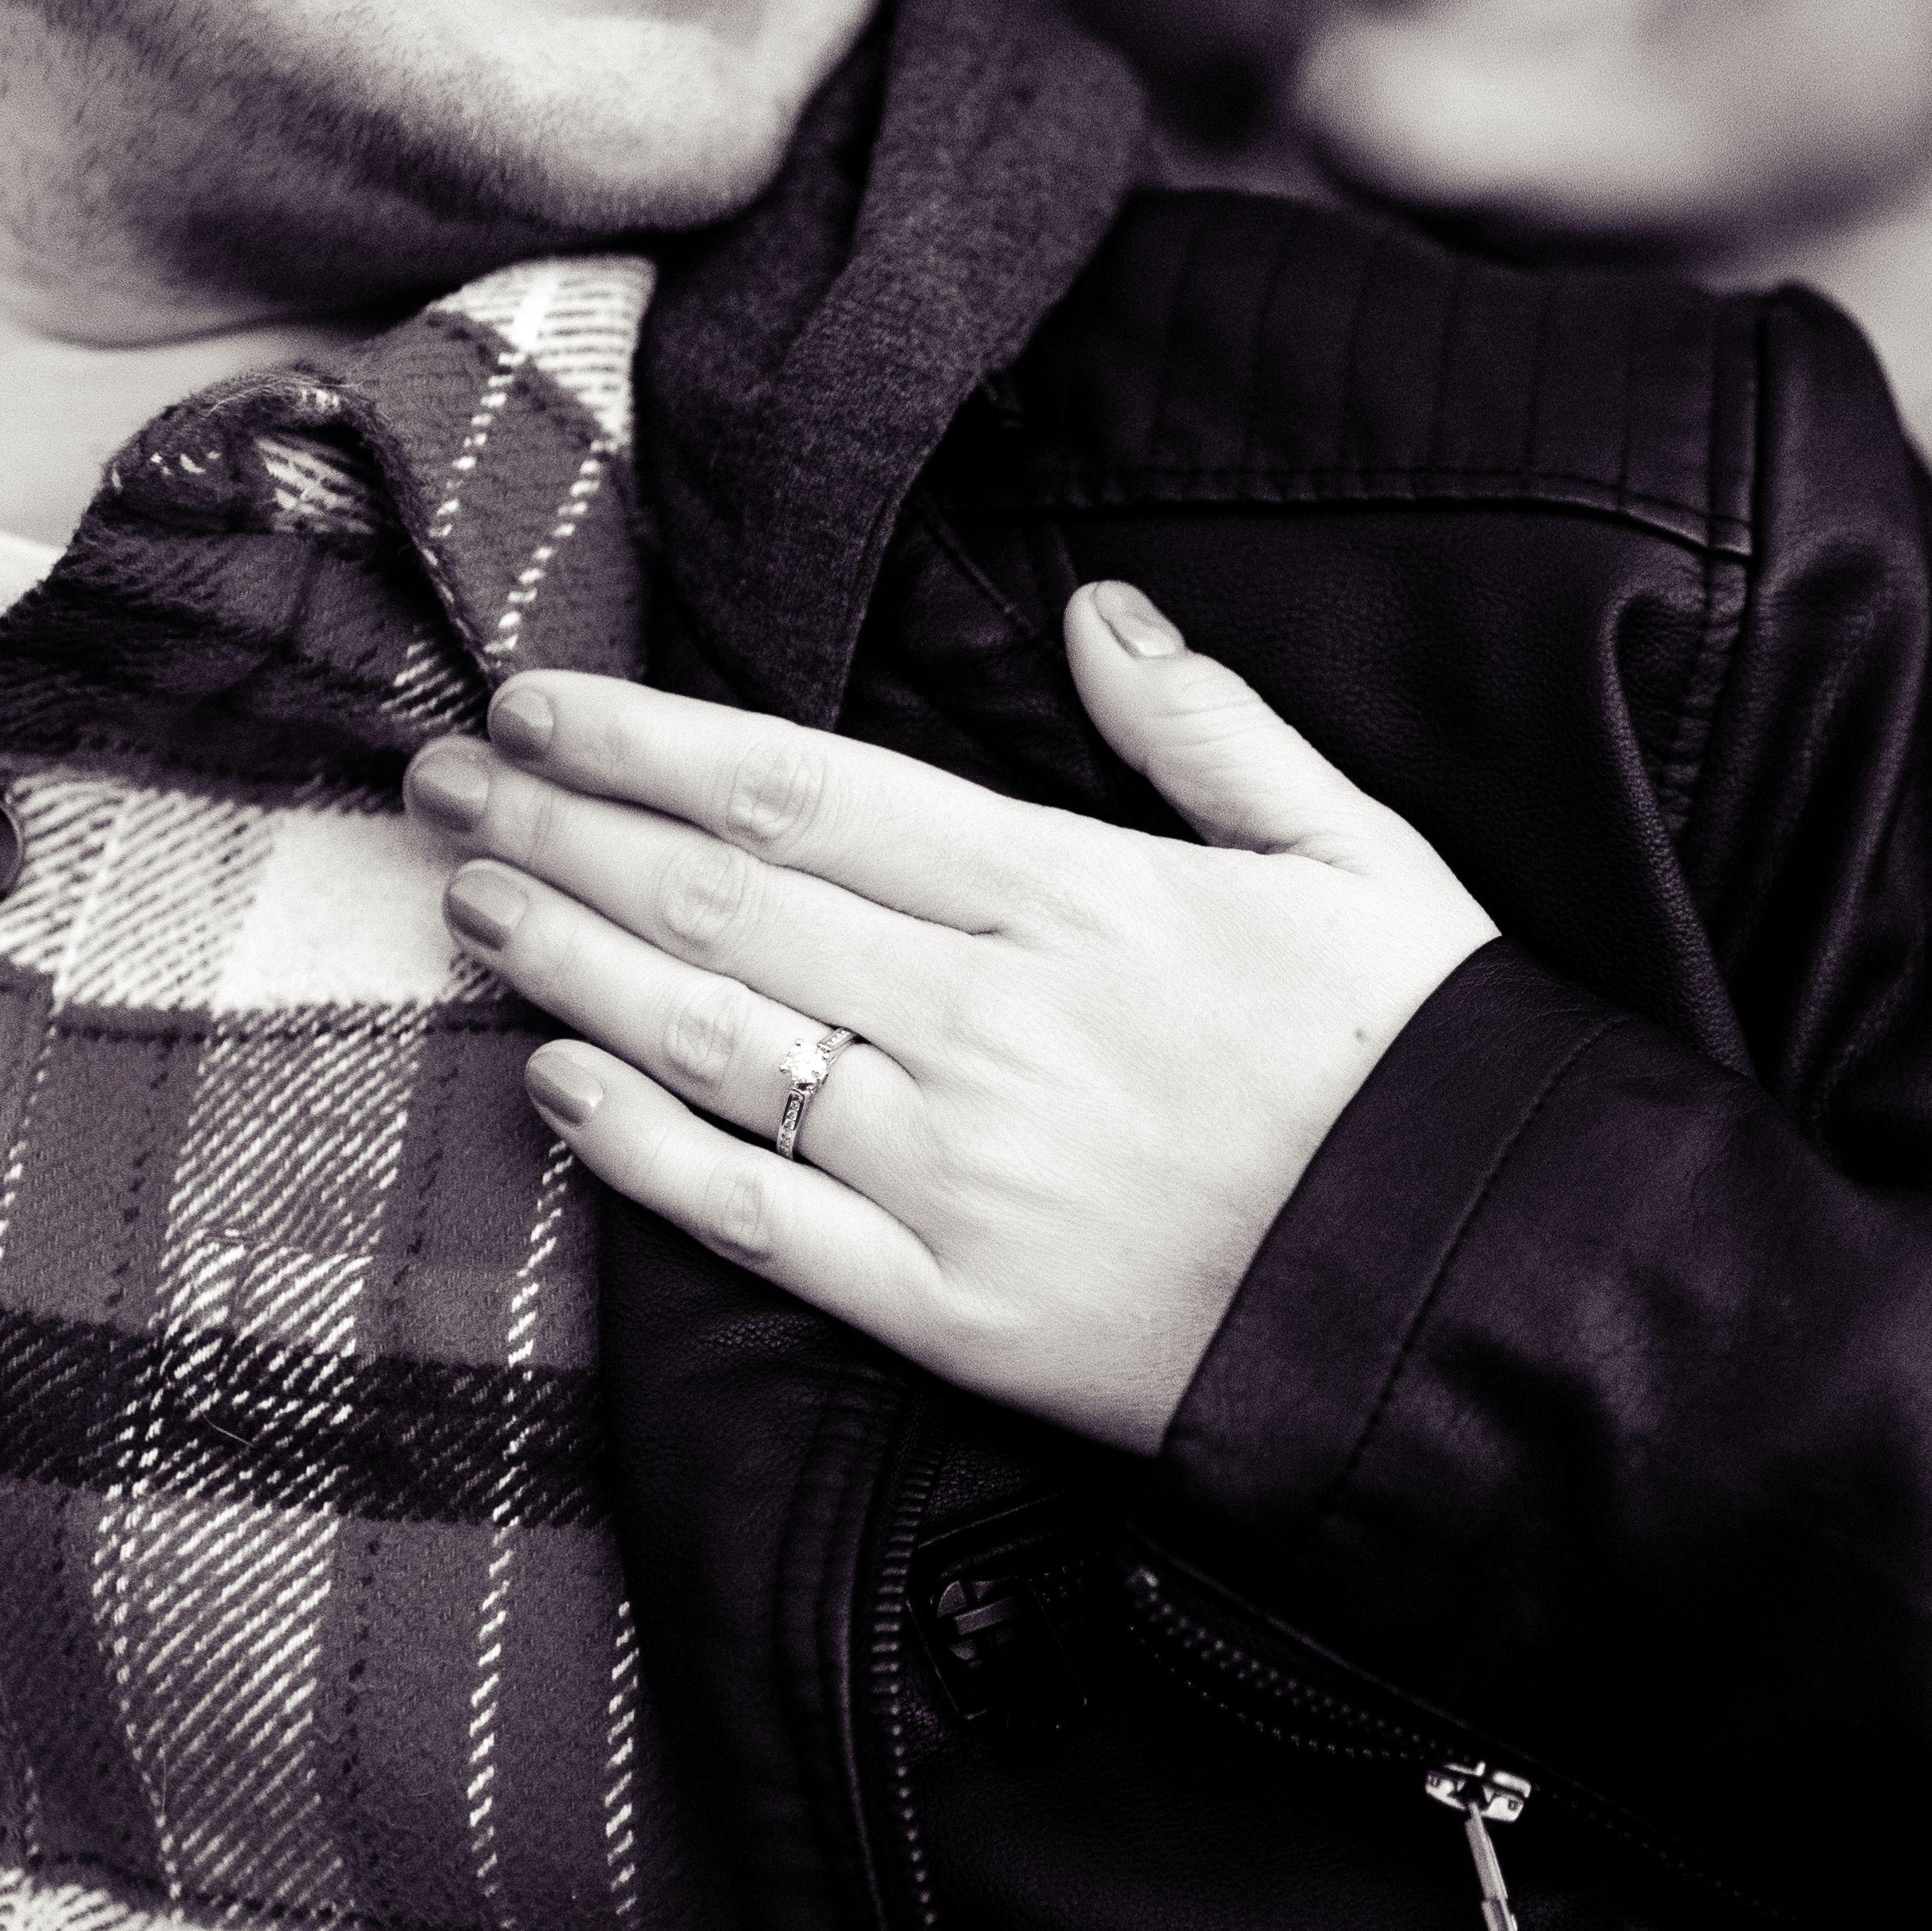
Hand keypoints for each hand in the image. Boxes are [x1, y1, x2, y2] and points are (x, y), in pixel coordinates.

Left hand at [404, 584, 1499, 1454]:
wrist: (1489, 1305)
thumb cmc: (1431, 1072)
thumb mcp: (1362, 857)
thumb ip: (1214, 734)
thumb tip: (1098, 615)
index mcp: (1079, 898)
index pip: (810, 793)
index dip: (653, 742)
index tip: (540, 702)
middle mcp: (990, 1025)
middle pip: (726, 904)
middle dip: (565, 830)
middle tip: (442, 783)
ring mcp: (959, 1175)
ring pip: (715, 1044)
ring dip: (572, 966)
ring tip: (473, 900)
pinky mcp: (956, 1315)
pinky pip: (759, 1222)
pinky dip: (642, 1152)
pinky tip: (555, 1089)